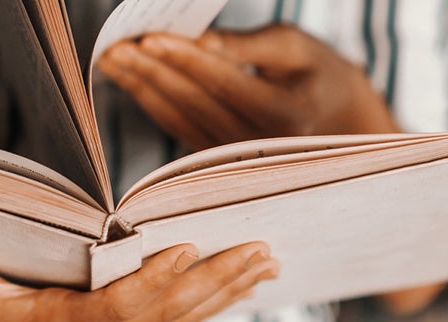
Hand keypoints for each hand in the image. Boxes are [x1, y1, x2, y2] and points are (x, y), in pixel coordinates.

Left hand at [97, 24, 399, 149]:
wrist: (336, 121)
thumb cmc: (315, 73)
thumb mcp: (296, 48)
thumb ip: (249, 46)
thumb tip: (201, 42)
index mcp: (286, 114)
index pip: (226, 83)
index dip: (186, 60)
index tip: (149, 38)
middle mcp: (258, 143)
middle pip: (195, 102)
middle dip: (151, 72)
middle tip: (115, 48)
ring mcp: (236, 156)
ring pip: (179, 118)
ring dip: (141, 88)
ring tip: (111, 59)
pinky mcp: (218, 157)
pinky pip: (178, 127)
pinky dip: (151, 102)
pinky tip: (129, 80)